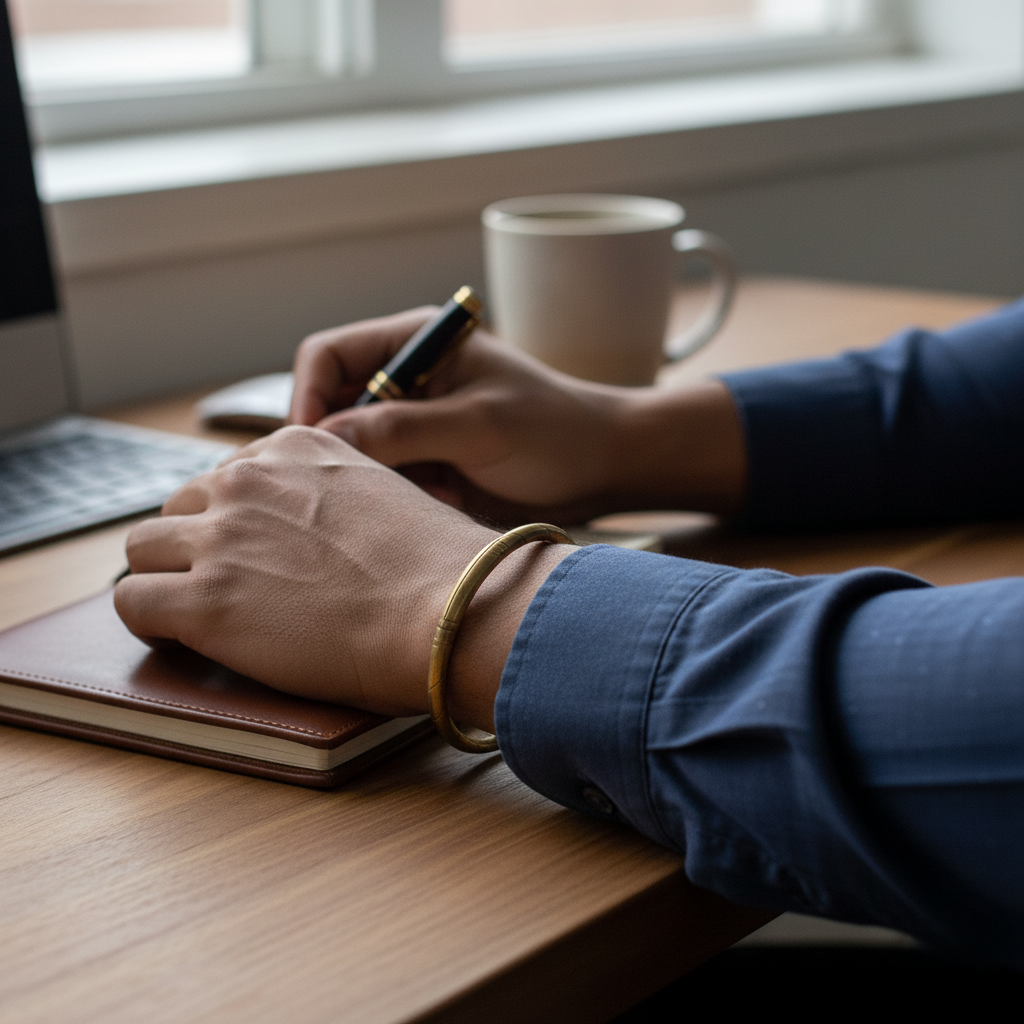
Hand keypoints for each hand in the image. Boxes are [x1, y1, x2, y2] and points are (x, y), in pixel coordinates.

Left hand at [114, 426, 570, 726]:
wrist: (450, 610)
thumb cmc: (439, 567)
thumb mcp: (387, 494)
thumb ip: (338, 496)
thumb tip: (321, 532)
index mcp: (297, 446)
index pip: (230, 473)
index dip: (235, 516)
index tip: (249, 547)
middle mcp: (250, 479)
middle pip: (180, 505)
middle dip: (196, 543)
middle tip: (225, 582)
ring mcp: (222, 538)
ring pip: (143, 547)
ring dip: (165, 576)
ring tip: (194, 609)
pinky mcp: (204, 602)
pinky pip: (133, 601)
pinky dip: (148, 620)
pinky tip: (179, 637)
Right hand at [289, 309, 745, 523]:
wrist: (602, 468)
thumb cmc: (554, 431)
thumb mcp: (479, 425)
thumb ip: (403, 428)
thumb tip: (324, 437)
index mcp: (414, 342)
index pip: (326, 356)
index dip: (308, 399)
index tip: (314, 449)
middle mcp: (404, 378)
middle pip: (331, 408)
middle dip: (345, 450)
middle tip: (375, 483)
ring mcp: (412, 422)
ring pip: (353, 452)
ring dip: (378, 479)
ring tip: (430, 491)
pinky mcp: (424, 461)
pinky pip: (382, 481)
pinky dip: (401, 497)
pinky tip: (446, 501)